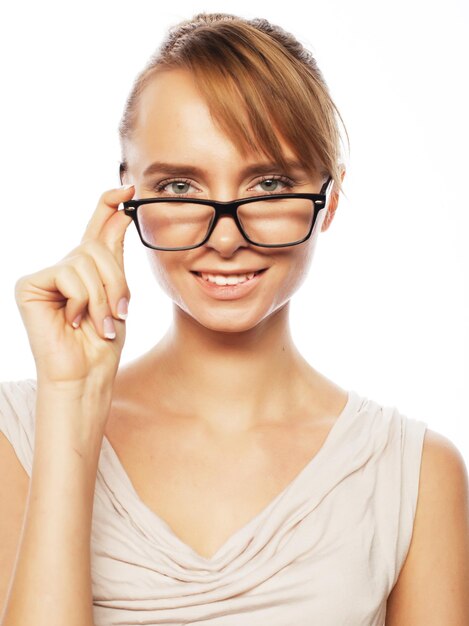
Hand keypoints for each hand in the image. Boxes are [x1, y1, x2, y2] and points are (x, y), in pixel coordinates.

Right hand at [15, 185, 135, 388]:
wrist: (87, 374)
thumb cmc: (103, 341)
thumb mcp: (117, 294)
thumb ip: (114, 256)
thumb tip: (121, 214)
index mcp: (85, 269)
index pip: (96, 229)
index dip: (108, 206)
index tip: (128, 188)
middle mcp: (64, 268)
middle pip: (97, 247)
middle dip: (116, 281)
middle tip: (120, 313)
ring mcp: (45, 276)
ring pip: (85, 260)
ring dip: (102, 296)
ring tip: (100, 323)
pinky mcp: (29, 285)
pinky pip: (69, 274)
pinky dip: (81, 301)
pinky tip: (73, 321)